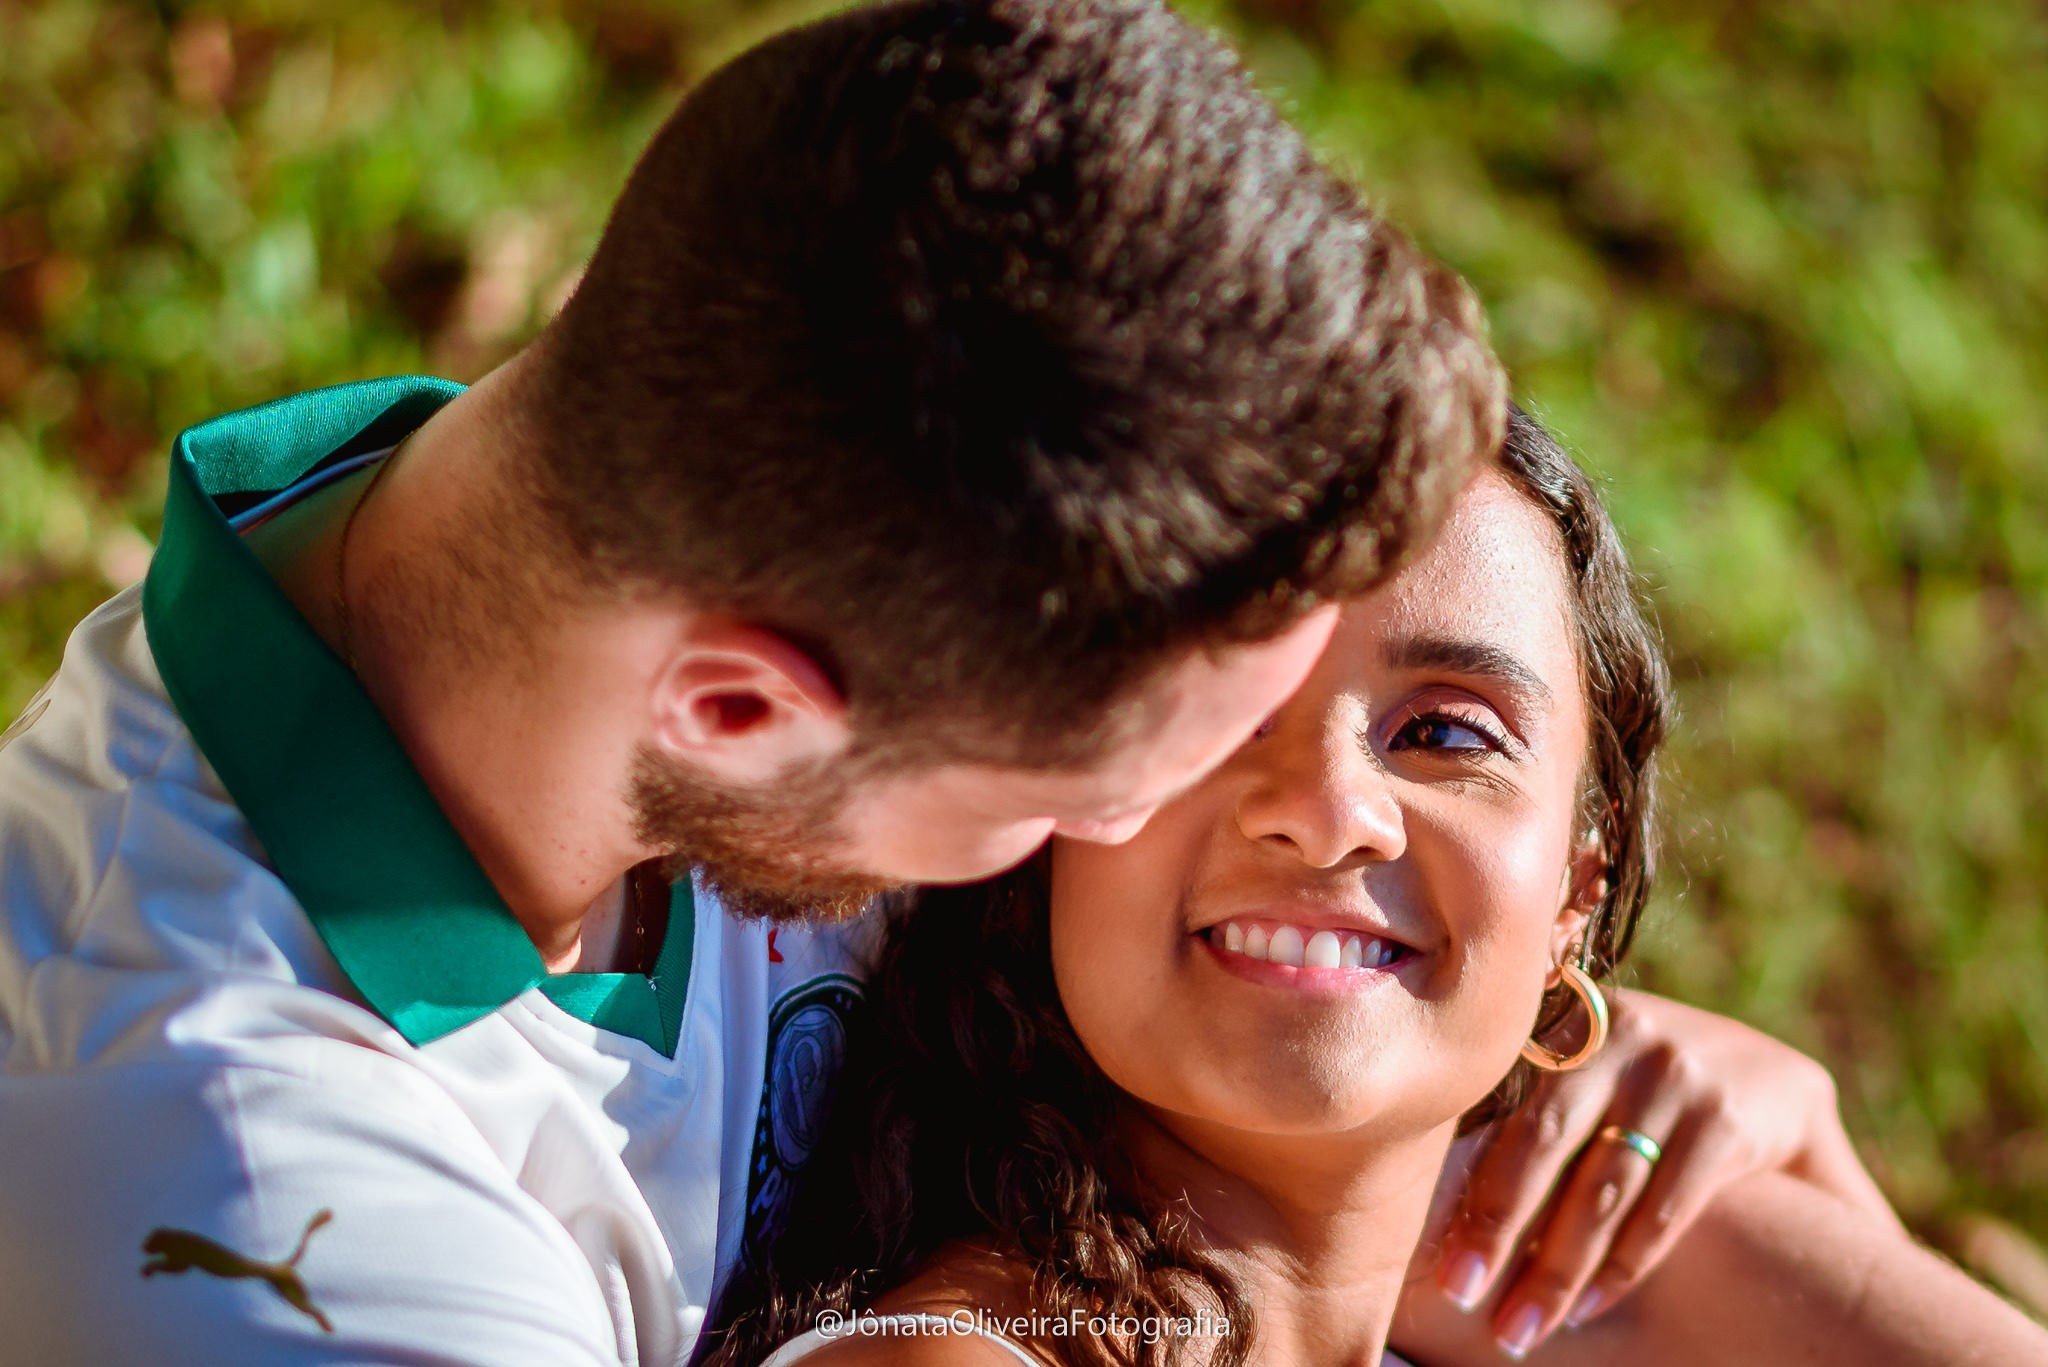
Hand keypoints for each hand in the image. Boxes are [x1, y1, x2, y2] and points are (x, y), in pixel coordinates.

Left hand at [1419, 988, 1896, 1359]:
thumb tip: (1420, 1179)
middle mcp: (1622, 1031)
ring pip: (1601, 1186)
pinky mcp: (1729, 1116)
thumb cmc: (1653, 1094)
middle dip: (1497, 1227)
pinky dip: (1623, 1264)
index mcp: (1571, 1016)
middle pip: (1542, 1142)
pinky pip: (1664, 1206)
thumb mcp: (1594, 1071)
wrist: (1784, 1088)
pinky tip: (1589, 1306)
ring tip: (1519, 1328)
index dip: (1466, 1180)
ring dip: (1556, 1268)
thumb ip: (1531, 1103)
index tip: (1434, 1254)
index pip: (1502, 1102)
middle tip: (1459, 1295)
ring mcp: (1679, 1068)